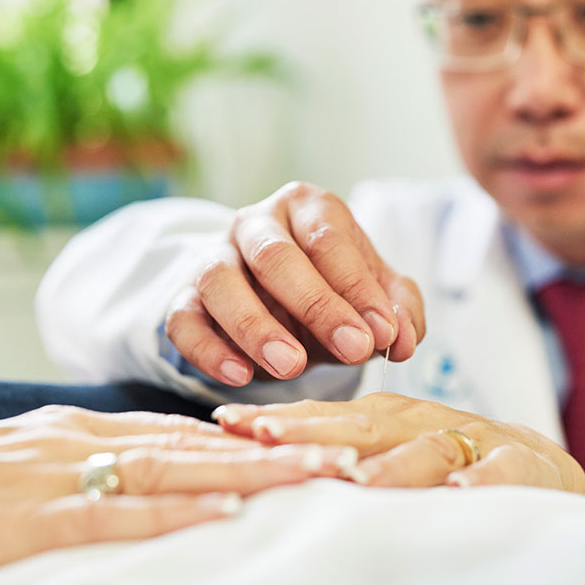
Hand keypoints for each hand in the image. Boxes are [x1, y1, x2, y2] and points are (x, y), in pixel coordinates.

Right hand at [0, 406, 355, 584]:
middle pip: (200, 443)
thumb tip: (145, 493)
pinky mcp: (32, 517)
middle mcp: (81, 440)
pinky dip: (177, 508)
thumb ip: (83, 479)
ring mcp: (60, 474)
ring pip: (176, 467)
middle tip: (352, 454)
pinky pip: (118, 511)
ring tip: (322, 474)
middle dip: (280, 450)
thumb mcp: (21, 477)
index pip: (186, 433)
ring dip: (255, 472)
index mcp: (79, 430)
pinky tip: (226, 507)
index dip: (255, 440)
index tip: (317, 444)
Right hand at [165, 182, 425, 385]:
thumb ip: (397, 311)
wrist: (272, 300)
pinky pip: (183, 321)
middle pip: (276, 255)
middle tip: (352, 349)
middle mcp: (255, 223)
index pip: (329, 239)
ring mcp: (212, 258)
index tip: (382, 333)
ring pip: (220, 281)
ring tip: (292, 367)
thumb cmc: (329, 289)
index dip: (358, 287)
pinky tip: (240, 376)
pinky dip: (208, 350)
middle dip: (317, 305)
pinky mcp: (182, 298)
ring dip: (256, 327)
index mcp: (306, 208)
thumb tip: (401, 340)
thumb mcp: (372, 295)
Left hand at [212, 393, 584, 495]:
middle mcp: (424, 422)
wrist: (543, 468)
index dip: (278, 418)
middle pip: (363, 423)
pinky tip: (456, 489)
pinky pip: (497, 473)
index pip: (326, 416)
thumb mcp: (391, 457)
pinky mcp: (520, 465)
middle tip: (265, 436)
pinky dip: (477, 479)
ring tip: (351, 477)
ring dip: (388, 462)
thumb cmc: (451, 465)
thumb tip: (258, 466)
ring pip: (425, 448)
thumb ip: (339, 458)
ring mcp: (472, 441)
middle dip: (312, 429)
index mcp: (388, 418)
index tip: (228, 424)